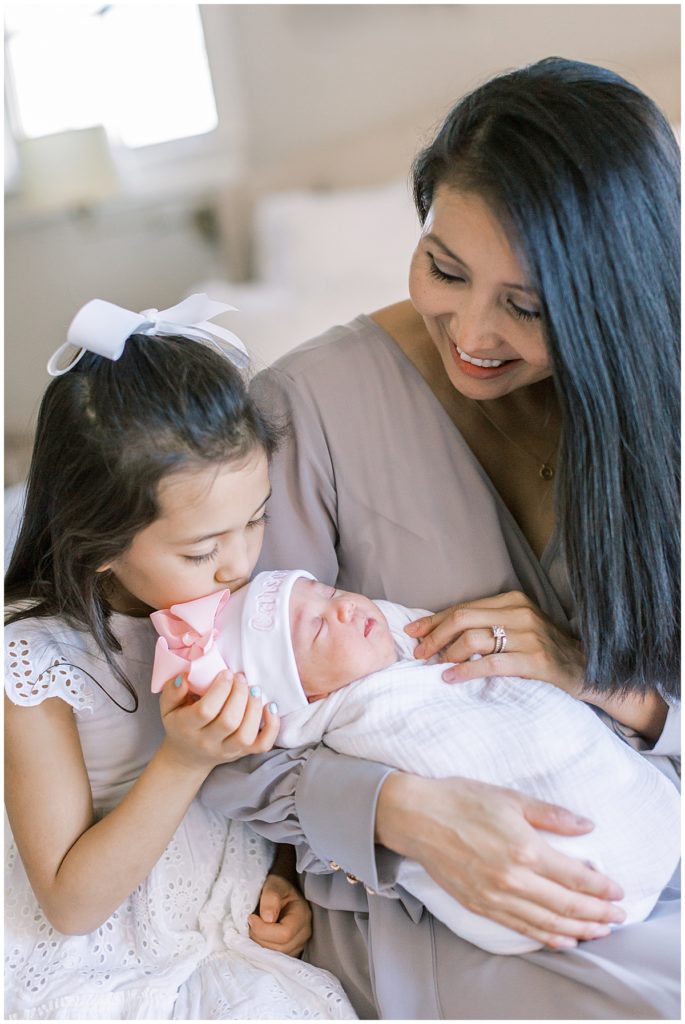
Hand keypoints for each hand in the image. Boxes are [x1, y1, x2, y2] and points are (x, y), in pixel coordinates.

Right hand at [160, 671, 279, 772]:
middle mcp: (207, 742)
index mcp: (186, 727)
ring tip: (254, 689)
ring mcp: (227, 750)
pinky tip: (270, 707)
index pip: (205, 711)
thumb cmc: (180, 724)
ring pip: (246, 735)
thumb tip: (185, 677)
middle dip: (239, 695)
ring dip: (255, 708)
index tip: (226, 673)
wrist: (188, 756)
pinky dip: (272, 727)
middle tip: (241, 677)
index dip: (220, 690)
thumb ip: (172, 691)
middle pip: (229, 721)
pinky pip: (262, 745)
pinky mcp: (243, 753)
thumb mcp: (168, 707)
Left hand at [248, 873, 311, 956]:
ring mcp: (299, 945)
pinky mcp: (290, 952)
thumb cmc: (278, 887)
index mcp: (303, 916)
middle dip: (259, 937)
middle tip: (251, 922)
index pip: (284, 934)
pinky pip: (275, 959)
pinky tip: (259, 936)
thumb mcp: (274, 885)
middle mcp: (304, 934)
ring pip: (275, 956)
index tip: (251, 917)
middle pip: (279, 948)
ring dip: (259, 944)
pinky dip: (262, 949)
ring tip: (255, 928)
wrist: (282, 893)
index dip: (263, 929)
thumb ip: (270, 898)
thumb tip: (267, 918)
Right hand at [377, 773, 625, 948]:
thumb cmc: (462, 800)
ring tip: (598, 931)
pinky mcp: (479, 906)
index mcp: (524, 848)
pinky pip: (519, 927)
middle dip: (597, 914)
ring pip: (546, 922)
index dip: (601, 887)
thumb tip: (586, 825)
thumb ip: (551, 815)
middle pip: (566, 905)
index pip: (574, 877)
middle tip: (618, 916)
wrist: (417, 816)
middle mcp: (512, 879)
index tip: (618, 891)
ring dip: (577, 929)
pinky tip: (562, 938)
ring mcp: (495, 897)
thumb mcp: (510, 798)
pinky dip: (545, 936)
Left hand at [406, 590, 584, 695]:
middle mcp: (520, 613)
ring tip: (435, 666)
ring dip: (448, 654)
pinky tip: (451, 677)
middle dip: (435, 636)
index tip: (414, 632)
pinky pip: (491, 664)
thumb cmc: (543, 649)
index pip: (463, 608)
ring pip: (474, 639)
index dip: (434, 620)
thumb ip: (486, 625)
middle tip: (420, 653)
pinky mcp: (535, 660)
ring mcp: (529, 636)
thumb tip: (440, 633)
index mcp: (512, 600)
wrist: (585, 668)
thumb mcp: (516, 628)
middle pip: (463, 618)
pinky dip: (466, 671)